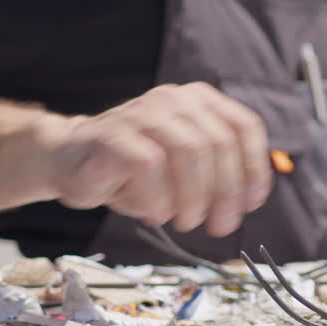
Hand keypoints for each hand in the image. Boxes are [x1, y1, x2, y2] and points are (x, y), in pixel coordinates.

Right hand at [52, 82, 271, 236]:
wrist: (72, 161)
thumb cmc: (134, 169)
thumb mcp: (185, 169)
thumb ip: (218, 174)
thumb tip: (249, 198)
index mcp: (198, 101)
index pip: (243, 126)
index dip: (254, 167)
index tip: (251, 203)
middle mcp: (172, 99)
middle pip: (219, 142)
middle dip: (225, 192)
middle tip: (218, 226)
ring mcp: (141, 113)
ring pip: (188, 150)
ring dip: (193, 196)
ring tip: (186, 221)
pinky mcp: (111, 134)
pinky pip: (147, 164)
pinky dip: (158, 197)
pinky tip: (155, 212)